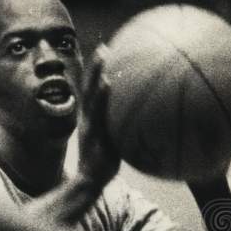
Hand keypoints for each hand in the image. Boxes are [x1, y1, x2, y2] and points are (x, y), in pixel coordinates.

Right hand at [76, 48, 120, 190]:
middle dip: (94, 68)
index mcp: (89, 119)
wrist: (89, 182)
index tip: (105, 51)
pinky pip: (100, 116)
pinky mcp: (94, 137)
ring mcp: (90, 127)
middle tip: (103, 48)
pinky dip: (102, 100)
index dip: (95, 72)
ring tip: (104, 62)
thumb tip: (143, 120)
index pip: (91, 91)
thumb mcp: (111, 143)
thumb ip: (121, 130)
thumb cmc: (104, 164)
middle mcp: (87, 119)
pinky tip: (109, 87)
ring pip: (92, 99)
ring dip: (96, 80)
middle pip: (89, 88)